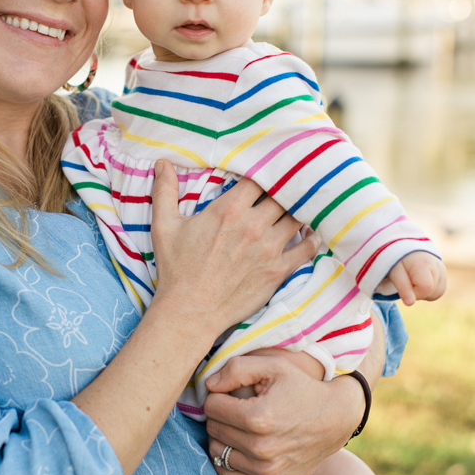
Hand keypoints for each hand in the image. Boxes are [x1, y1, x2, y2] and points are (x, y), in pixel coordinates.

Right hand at [148, 160, 320, 347]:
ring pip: (298, 216)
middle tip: (285, 187)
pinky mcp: (278, 270)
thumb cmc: (176, 269)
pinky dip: (312, 237)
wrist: (190, 311)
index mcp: (228, 210)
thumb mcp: (164, 226)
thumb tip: (162, 162)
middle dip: (283, 189)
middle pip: (282, 194)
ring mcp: (269, 248)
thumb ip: (164, 191)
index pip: (258, 178)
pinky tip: (310, 232)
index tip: (264, 172)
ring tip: (299, 206)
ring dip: (298, 210)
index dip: (264, 171)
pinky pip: (307, 248)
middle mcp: (253, 225)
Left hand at [203, 317, 384, 474]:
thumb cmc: (302, 387)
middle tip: (236, 408)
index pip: (211, 407)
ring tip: (239, 426)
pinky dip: (230, 459)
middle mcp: (261, 449)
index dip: (218, 396)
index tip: (231, 393)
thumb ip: (236, 369)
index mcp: (259, 418)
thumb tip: (208, 385)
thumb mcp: (273, 366)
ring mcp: (266, 471)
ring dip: (223, 437)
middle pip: (213, 429)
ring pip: (217, 452)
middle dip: (220, 416)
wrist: (336, 419)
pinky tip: (242, 445)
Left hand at [381, 252, 446, 305]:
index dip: (415, 292)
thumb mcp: (396, 273)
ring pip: (436, 294)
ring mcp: (443, 271)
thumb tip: (410, 303)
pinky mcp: (444, 275)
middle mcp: (437, 266)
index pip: (426, 288)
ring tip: (414, 280)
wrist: (407, 251)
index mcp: (424, 264)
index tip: (406, 285)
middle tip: (409, 281)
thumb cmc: (399, 262)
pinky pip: (439, 292)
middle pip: (432, 293)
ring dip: (424, 292)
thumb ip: (403, 288)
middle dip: (418, 293)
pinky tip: (421, 282)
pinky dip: (429, 291)